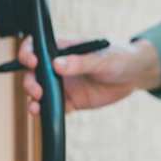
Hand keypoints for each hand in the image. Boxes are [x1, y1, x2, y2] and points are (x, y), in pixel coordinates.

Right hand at [19, 35, 160, 114]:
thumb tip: (56, 65)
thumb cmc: (118, 59)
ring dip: (34, 99)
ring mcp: (64, 85)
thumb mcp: (101, 59)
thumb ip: (80, 62)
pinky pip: (56, 107)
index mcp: (64, 49)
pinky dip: (49, 111)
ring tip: (35, 106)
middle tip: (37, 90)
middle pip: (34, 73)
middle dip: (30, 81)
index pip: (37, 47)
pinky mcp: (72, 101)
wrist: (133, 77)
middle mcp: (59, 67)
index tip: (31, 61)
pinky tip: (45, 114)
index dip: (28, 53)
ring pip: (41, 92)